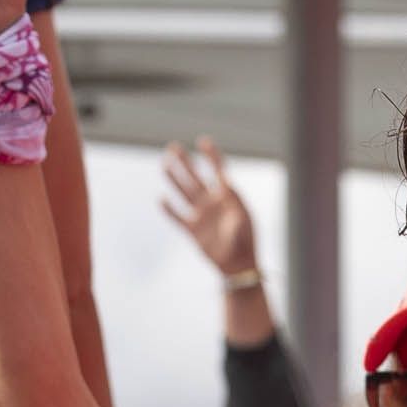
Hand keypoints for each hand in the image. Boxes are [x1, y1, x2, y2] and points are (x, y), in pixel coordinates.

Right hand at [160, 141, 258, 277]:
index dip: (211, 155)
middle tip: (173, 147)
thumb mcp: (244, 222)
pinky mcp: (192, 231)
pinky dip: (169, 209)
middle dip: (185, 162)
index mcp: (227, 197)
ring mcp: (201, 215)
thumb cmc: (245, 242)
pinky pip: (177, 217)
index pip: (218, 170)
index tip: (203, 141)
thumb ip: (235, 203)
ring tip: (164, 163)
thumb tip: (228, 185)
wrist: (238, 266)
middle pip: (196, 177)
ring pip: (184, 192)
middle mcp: (212, 202)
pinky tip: (161, 199)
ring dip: (174, 178)